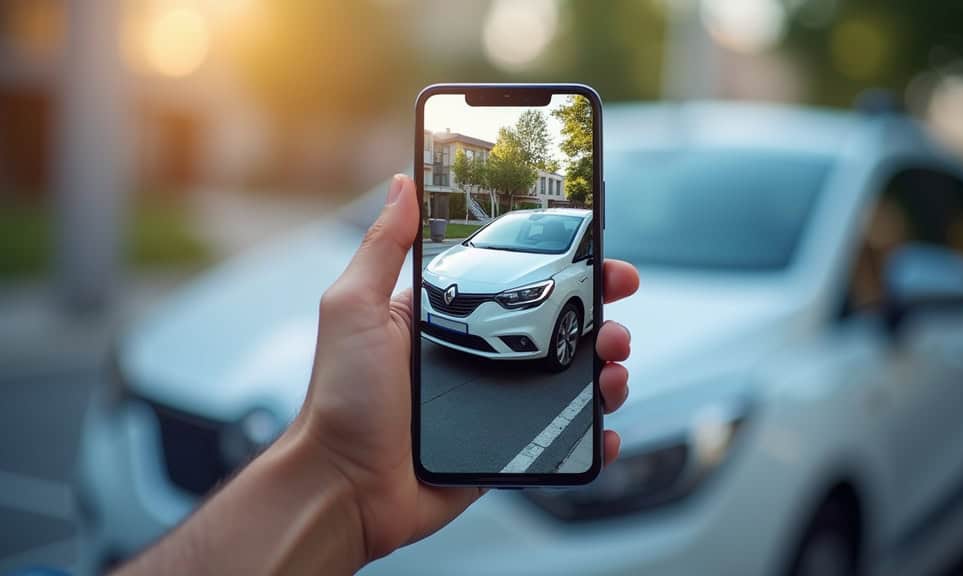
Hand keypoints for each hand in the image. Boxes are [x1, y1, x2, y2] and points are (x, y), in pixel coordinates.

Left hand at [292, 174, 639, 565]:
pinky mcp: (507, 447)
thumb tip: (402, 183)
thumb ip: (384, 246)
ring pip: (572, 381)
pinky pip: (563, 438)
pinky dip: (593, 434)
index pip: (523, 281)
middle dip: (602, 319)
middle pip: (561, 329)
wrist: (346, 486)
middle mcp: (481, 354)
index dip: (568, 270)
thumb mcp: (356, 308)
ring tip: (613, 372)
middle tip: (617, 321)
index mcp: (453, 317)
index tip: (602, 259)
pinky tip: (606, 429)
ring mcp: (497, 402)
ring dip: (608, 372)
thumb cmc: (343, 397)